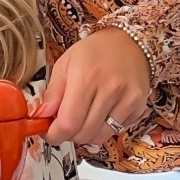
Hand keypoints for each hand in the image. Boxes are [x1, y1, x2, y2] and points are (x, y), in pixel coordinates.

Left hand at [31, 29, 151, 146]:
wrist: (129, 41)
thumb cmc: (94, 52)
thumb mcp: (65, 64)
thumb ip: (52, 93)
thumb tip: (41, 117)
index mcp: (86, 78)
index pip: (68, 123)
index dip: (55, 134)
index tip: (49, 133)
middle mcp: (110, 90)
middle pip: (83, 134)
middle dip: (68, 134)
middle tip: (65, 122)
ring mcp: (127, 99)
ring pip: (99, 137)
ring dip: (86, 134)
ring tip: (83, 118)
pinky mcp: (138, 106)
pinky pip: (116, 131)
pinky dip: (104, 128)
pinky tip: (102, 112)